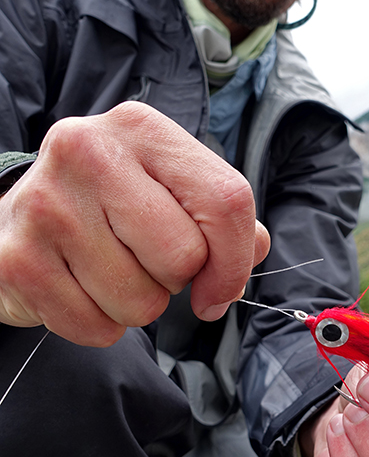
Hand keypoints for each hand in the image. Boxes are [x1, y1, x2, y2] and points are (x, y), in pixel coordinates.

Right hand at [0, 103, 269, 345]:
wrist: (11, 219)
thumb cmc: (104, 206)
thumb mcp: (164, 188)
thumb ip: (221, 214)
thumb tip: (257, 247)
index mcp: (140, 128)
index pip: (225, 201)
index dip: (235, 260)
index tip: (220, 288)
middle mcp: (87, 151)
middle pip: (183, 257)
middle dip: (176, 280)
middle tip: (142, 261)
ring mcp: (46, 204)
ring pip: (141, 301)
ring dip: (136, 305)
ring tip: (106, 272)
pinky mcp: (18, 260)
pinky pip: (96, 328)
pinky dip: (98, 325)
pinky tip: (78, 289)